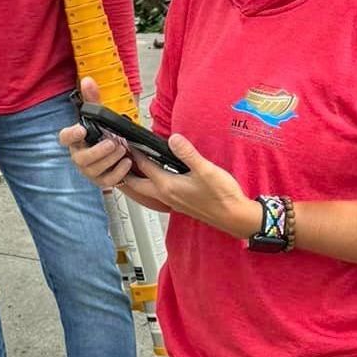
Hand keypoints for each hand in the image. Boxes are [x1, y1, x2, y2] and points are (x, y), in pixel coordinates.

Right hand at [58, 78, 170, 211]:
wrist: (118, 154)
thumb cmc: (104, 135)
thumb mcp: (101, 116)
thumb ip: (93, 99)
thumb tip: (87, 80)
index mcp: (76, 140)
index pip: (65, 138)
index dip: (71, 135)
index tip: (81, 129)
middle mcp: (79, 157)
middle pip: (81, 159)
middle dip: (98, 151)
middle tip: (113, 142)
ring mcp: (89, 171)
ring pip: (95, 170)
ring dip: (111, 159)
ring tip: (123, 149)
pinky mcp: (102, 182)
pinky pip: (107, 182)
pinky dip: (118, 172)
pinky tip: (127, 162)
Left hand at [128, 132, 256, 238]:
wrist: (234, 217)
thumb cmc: (222, 196)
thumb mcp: (206, 170)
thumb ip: (187, 153)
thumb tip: (173, 139)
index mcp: (168, 186)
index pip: (144, 166)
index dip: (134, 152)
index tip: (127, 141)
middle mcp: (166, 195)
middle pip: (137, 183)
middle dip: (127, 171)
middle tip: (121, 157)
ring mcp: (172, 201)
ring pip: (146, 190)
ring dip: (137, 179)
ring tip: (134, 166)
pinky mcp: (180, 203)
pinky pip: (157, 193)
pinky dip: (151, 184)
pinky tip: (158, 177)